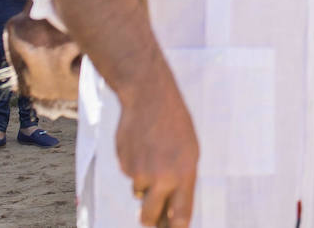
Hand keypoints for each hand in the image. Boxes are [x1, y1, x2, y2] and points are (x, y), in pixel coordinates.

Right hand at [116, 73, 198, 227]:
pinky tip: (140, 145)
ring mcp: (141, 172)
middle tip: (150, 220)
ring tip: (152, 155)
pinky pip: (130, 175)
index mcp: (185, 172)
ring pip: (139, 194)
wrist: (149, 98)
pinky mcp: (124, 164)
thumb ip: (182, 180)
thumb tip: (171, 211)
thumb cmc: (174, 124)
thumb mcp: (189, 151)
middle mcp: (163, 177)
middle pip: (150, 218)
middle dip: (149, 221)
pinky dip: (134, 166)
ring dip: (143, 184)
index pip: (181, 214)